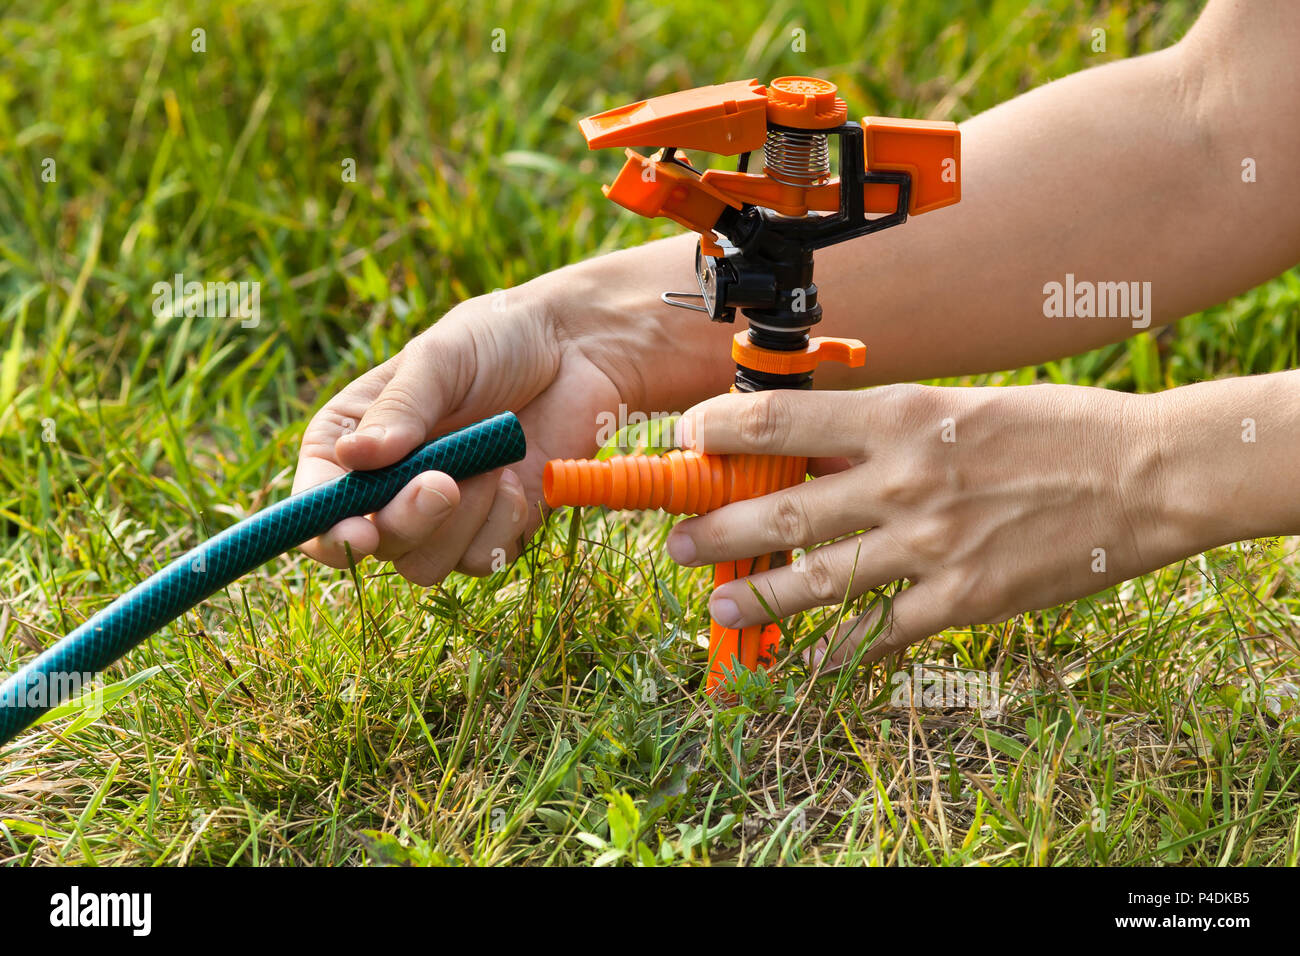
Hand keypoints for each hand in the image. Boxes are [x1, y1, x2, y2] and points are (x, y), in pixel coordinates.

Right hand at [293, 240, 730, 582]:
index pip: (316, 506)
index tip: (361, 533)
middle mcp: (387, 487)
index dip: (328, 532)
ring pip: (425, 565)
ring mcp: (440, 515)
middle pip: (374, 545)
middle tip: (445, 485)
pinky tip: (520, 479)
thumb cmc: (498, 340)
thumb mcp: (440, 359)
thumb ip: (401, 410)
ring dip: (462, 523)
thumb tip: (354, 459)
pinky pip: (481, 560)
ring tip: (494, 464)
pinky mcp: (491, 529)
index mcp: (351, 442)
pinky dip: (503, 525)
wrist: (579, 351)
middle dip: (409, 523)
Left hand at [665, 384, 1186, 668]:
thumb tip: (812, 458)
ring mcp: (930, 544)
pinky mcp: (962, 598)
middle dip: (718, 529)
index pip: (779, 420)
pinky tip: (810, 661)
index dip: (718, 431)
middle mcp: (903, 479)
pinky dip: (839, 651)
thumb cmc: (1051, 429)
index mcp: (900, 416)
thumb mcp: (956, 408)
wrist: (1142, 474)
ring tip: (719, 605)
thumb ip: (882, 436)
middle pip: (781, 509)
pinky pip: (880, 633)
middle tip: (679, 543)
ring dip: (759, 597)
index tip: (686, 441)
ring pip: (818, 579)